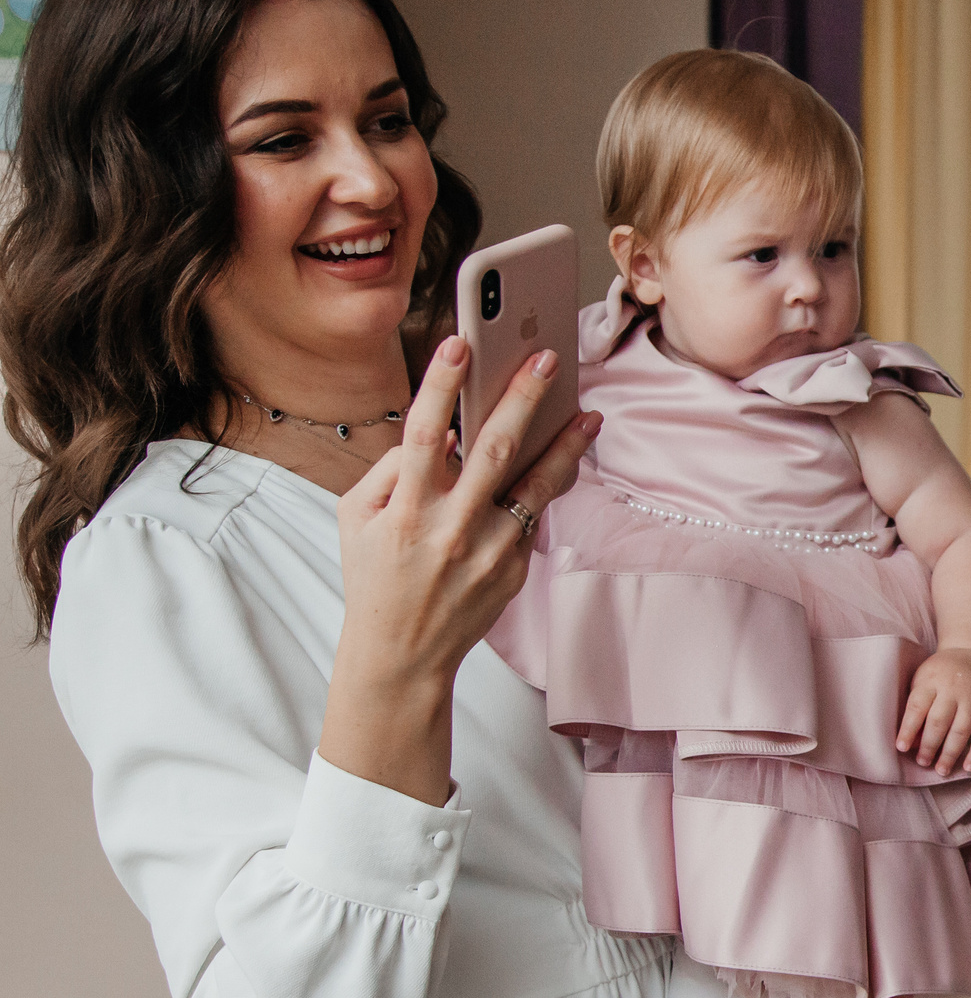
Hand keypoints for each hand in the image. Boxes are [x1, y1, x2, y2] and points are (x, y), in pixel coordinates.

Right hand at [319, 337, 598, 802]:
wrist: (402, 654)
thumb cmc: (374, 573)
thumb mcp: (355, 518)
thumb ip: (390, 469)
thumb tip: (436, 429)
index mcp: (403, 511)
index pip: (424, 436)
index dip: (440, 386)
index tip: (459, 343)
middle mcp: (449, 528)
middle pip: (492, 451)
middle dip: (522, 399)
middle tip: (548, 359)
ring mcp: (488, 550)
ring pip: (534, 485)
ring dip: (564, 445)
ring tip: (588, 413)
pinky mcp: (514, 567)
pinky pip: (533, 512)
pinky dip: (548, 480)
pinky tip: (566, 453)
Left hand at [899, 648, 970, 774]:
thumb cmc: (940, 674)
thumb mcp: (922, 680)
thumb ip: (916, 707)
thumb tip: (912, 742)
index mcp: (931, 681)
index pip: (918, 707)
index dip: (908, 729)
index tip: (901, 748)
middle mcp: (953, 689)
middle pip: (940, 721)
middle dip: (929, 745)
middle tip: (922, 762)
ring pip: (962, 730)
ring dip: (951, 753)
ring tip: (941, 770)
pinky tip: (968, 767)